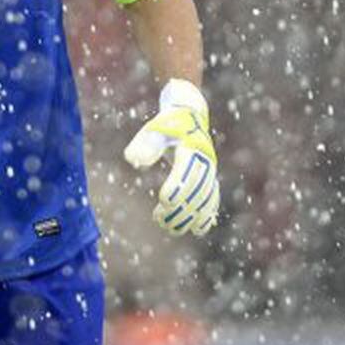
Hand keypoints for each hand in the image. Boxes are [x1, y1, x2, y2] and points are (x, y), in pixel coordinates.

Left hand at [123, 79, 220, 235]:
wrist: (190, 115)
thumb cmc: (167, 124)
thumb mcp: (154, 130)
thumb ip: (144, 144)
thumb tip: (132, 160)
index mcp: (192, 147)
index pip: (186, 171)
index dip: (177, 187)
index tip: (163, 201)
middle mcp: (206, 160)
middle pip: (196, 189)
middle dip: (180, 208)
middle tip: (160, 220)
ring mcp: (211, 171)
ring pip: (205, 198)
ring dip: (190, 216)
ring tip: (171, 229)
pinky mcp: (211, 178)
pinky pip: (212, 199)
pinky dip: (206, 215)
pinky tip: (196, 230)